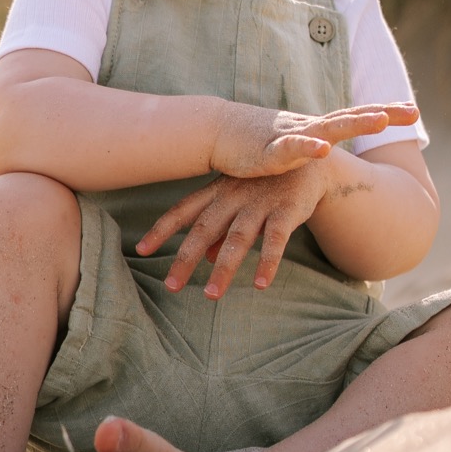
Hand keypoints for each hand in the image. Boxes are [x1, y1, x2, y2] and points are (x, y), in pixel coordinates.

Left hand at [137, 154, 370, 298]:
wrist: (310, 156)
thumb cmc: (266, 182)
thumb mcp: (238, 199)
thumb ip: (220, 228)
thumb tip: (203, 258)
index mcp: (218, 191)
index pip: (183, 211)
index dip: (162, 229)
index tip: (141, 250)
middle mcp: (234, 196)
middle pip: (204, 229)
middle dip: (185, 258)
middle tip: (171, 287)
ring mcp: (260, 202)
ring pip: (237, 238)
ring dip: (223, 267)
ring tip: (212, 295)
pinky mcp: (287, 210)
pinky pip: (276, 240)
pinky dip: (268, 262)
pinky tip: (260, 285)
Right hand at [209, 103, 417, 179]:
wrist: (212, 131)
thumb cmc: (252, 141)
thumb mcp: (290, 144)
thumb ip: (312, 146)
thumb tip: (333, 151)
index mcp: (315, 127)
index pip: (355, 115)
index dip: (384, 111)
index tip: (414, 110)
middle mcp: (308, 126)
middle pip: (351, 117)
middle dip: (383, 114)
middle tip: (413, 111)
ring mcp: (290, 136)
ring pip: (328, 128)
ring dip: (356, 123)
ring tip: (382, 120)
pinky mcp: (269, 151)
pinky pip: (291, 148)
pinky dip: (308, 148)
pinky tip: (323, 149)